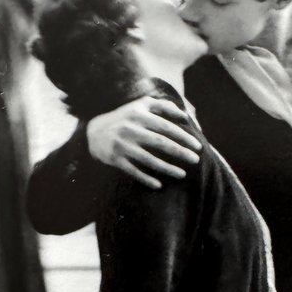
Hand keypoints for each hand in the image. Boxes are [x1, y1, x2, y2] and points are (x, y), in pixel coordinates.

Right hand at [86, 95, 201, 188]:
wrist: (93, 131)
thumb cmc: (125, 117)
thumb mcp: (141, 105)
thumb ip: (163, 106)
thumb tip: (185, 116)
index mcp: (139, 115)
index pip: (166, 127)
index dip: (183, 137)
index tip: (197, 146)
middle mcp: (130, 129)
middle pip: (160, 143)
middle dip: (180, 152)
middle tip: (196, 160)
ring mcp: (122, 145)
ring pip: (148, 159)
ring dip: (167, 168)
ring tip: (183, 174)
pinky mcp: (114, 159)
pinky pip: (133, 171)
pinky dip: (146, 179)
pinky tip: (159, 185)